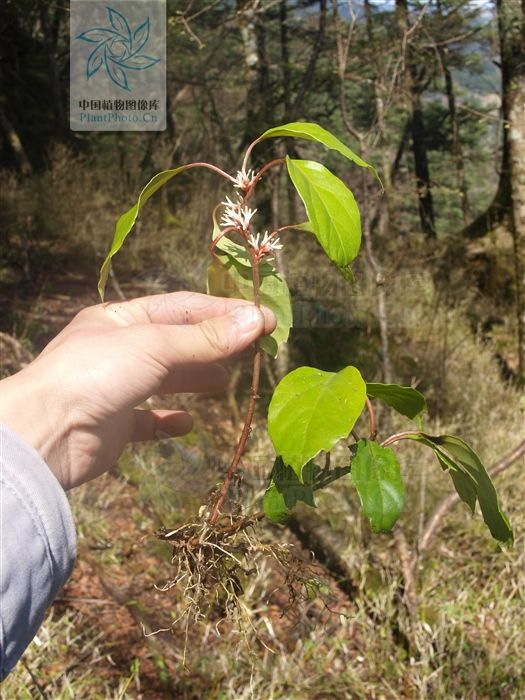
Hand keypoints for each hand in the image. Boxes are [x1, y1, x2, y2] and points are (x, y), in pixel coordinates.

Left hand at [0, 292, 274, 489]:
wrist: (47, 434)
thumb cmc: (97, 373)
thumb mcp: (155, 346)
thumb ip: (205, 338)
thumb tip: (255, 320)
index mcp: (120, 319)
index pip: (181, 307)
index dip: (223, 311)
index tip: (263, 319)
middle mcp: (117, 350)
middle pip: (176, 342)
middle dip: (213, 344)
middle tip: (252, 349)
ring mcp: (114, 388)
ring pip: (165, 379)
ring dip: (196, 379)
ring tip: (226, 382)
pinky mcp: (114, 426)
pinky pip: (147, 421)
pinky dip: (169, 421)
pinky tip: (187, 424)